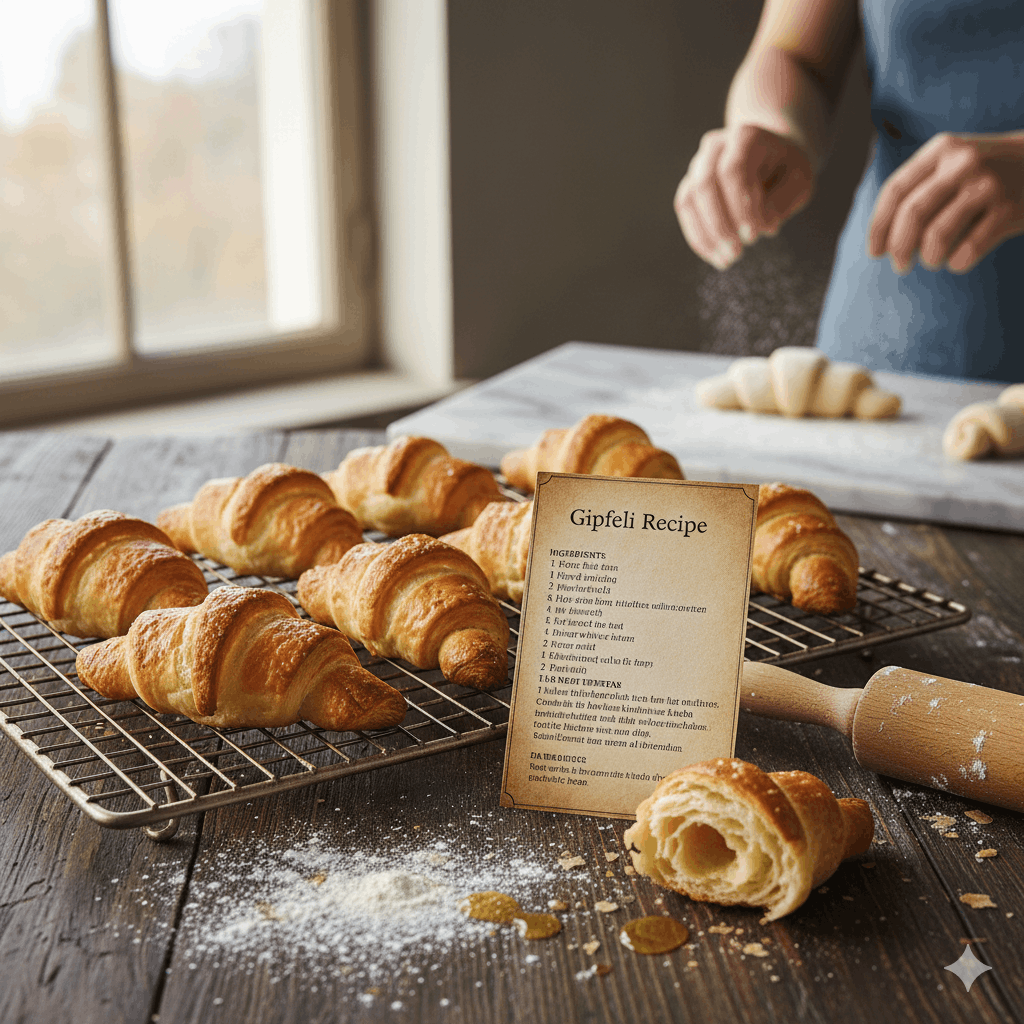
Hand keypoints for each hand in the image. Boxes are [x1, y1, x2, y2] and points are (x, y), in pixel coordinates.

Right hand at [674, 124, 814, 269]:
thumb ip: (782, 201)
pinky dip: (698, 237)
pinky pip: (685, 210)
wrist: (771, 158)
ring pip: (689, 199)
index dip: (740, 206)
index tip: (754, 236)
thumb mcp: (799, 181)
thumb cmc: (786, 170)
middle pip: (705, 184)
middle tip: (737, 253)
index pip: (733, 170)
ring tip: (727, 260)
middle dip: (720, 224)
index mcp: (746, 137)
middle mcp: (716, 146)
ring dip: (706, 235)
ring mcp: (698, 164)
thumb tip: (762, 226)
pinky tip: (715, 255)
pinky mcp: (690, 185)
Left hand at [868, 131, 1023, 274]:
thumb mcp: (951, 163)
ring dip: (928, 258)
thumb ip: (916, 189)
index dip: (878, 227)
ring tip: (932, 261)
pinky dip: (956, 264)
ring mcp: (988, 185)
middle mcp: (964, 162)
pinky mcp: (1009, 209)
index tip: (875, 253)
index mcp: (942, 149)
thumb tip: (880, 242)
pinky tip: (957, 261)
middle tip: (899, 267)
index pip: (895, 190)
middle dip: (899, 248)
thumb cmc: (983, 173)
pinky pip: (968, 250)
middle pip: (913, 214)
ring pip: (937, 235)